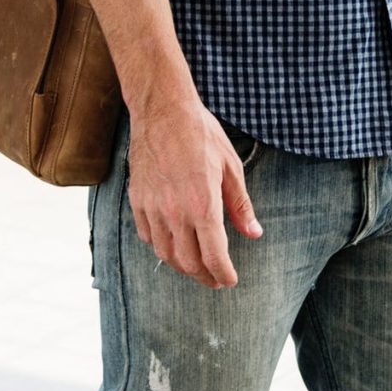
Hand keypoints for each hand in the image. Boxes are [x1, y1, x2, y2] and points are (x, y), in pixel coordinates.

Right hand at [126, 92, 262, 288]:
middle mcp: (175, 212)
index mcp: (203, 205)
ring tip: (195, 266)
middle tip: (216, 278)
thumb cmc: (200, 134)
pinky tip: (171, 244)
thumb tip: (253, 233)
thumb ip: (240, 205)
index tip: (230, 280)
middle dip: (204, 276)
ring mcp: (153, 207)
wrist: (163, 110)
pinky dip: (160, 247)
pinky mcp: (137, 200)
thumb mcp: (230, 167)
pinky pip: (147, 236)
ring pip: (165, 253)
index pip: (214, 255)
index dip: (224, 274)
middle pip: (188, 262)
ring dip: (182, 265)